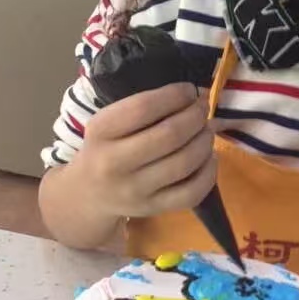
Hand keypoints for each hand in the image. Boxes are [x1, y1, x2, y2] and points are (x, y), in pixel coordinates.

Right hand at [77, 83, 216, 219]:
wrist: (89, 193)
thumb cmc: (106, 147)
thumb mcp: (110, 122)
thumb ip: (144, 107)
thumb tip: (195, 96)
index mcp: (101, 131)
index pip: (143, 108)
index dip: (174, 95)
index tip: (190, 90)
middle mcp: (114, 162)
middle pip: (169, 135)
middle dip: (195, 117)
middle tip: (203, 109)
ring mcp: (135, 190)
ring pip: (184, 163)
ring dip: (205, 140)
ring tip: (207, 130)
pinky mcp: (153, 209)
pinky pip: (192, 192)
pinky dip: (208, 172)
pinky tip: (209, 157)